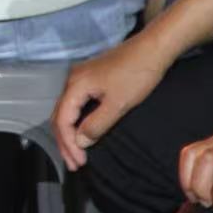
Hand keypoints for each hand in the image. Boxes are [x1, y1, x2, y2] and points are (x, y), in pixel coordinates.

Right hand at [52, 34, 172, 170]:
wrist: (153, 48)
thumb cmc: (137, 74)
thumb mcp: (119, 104)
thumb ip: (97, 124)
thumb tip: (81, 142)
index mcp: (75, 85)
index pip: (62, 119)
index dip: (68, 143)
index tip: (79, 162)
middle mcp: (72, 81)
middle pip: (60, 116)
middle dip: (65, 142)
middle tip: (75, 164)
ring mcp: (81, 78)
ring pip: (67, 110)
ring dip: (70, 133)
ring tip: (78, 153)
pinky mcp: (91, 78)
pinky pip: (76, 104)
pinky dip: (77, 122)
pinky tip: (84, 132)